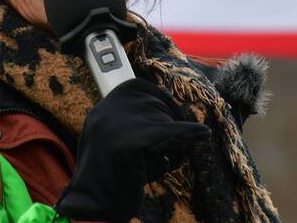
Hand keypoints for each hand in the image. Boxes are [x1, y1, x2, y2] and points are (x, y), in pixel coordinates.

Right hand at [55, 78, 210, 222]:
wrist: (93, 207)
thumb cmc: (111, 180)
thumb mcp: (117, 142)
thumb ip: (136, 126)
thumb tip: (173, 116)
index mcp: (102, 108)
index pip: (138, 88)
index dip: (160, 102)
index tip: (173, 117)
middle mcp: (106, 110)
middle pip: (153, 106)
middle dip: (168, 125)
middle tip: (169, 152)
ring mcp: (116, 123)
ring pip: (163, 122)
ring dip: (171, 142)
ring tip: (161, 164)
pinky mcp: (130, 141)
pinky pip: (168, 133)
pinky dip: (187, 133)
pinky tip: (203, 133)